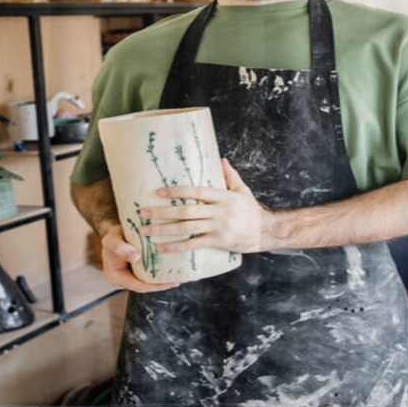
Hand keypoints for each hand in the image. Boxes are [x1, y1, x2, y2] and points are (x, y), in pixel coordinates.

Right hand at [99, 224, 179, 292]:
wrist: (114, 231)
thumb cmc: (112, 235)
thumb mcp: (113, 240)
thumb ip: (121, 248)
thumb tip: (135, 257)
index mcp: (115, 278)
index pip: (138, 286)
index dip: (155, 286)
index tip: (170, 283)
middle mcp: (123, 280)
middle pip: (145, 285)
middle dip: (162, 284)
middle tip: (180, 281)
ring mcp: (130, 276)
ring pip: (149, 280)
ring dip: (164, 279)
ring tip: (181, 276)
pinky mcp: (138, 270)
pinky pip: (150, 272)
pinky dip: (161, 270)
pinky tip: (175, 266)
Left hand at [137, 158, 274, 253]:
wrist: (264, 231)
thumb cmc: (251, 210)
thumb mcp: (243, 190)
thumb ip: (231, 175)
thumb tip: (221, 159)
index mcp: (223, 197)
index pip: (197, 191)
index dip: (178, 191)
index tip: (160, 191)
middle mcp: (219, 211)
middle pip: (186, 211)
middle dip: (162, 212)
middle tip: (143, 213)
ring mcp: (218, 227)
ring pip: (186, 228)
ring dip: (163, 230)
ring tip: (145, 230)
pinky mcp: (217, 242)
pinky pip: (193, 245)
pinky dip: (175, 247)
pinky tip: (161, 248)